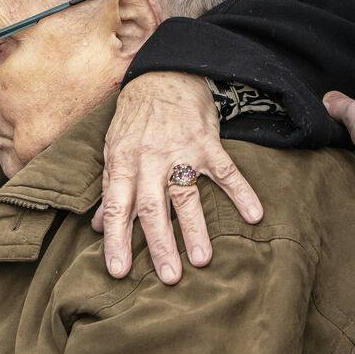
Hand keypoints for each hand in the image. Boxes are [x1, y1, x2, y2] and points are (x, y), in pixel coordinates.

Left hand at [94, 71, 262, 283]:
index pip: (117, 209)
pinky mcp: (207, 143)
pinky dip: (241, 193)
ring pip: (186, 195)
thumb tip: (99, 226)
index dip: (116, 240)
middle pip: (151, 208)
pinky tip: (254, 216)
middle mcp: (149, 161)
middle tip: (168, 277)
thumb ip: (112, 189)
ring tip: (203, 260)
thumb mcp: (115, 150)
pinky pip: (226, 172)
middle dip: (159, 245)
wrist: (162, 75)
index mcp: (123, 164)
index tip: (118, 270)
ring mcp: (179, 152)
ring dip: (195, 229)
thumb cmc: (134, 119)